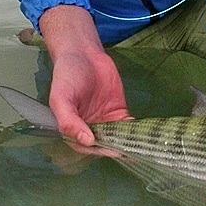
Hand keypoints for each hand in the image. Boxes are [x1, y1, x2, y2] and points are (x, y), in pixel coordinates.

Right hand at [39, 5, 131, 145]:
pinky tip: (144, 133)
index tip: (113, 150)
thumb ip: (69, 121)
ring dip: (128, 143)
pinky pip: (127, 125)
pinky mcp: (118, 112)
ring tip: (142, 147)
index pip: (87, 147)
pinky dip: (135, 130)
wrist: (83, 54)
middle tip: (132, 151)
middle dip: (117, 149)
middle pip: (104, 145)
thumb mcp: (61, 98)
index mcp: (72, 130)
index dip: (100, 150)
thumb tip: (86, 141)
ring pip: (117, 138)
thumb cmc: (67, 75)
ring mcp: (104, 121)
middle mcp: (89, 129)